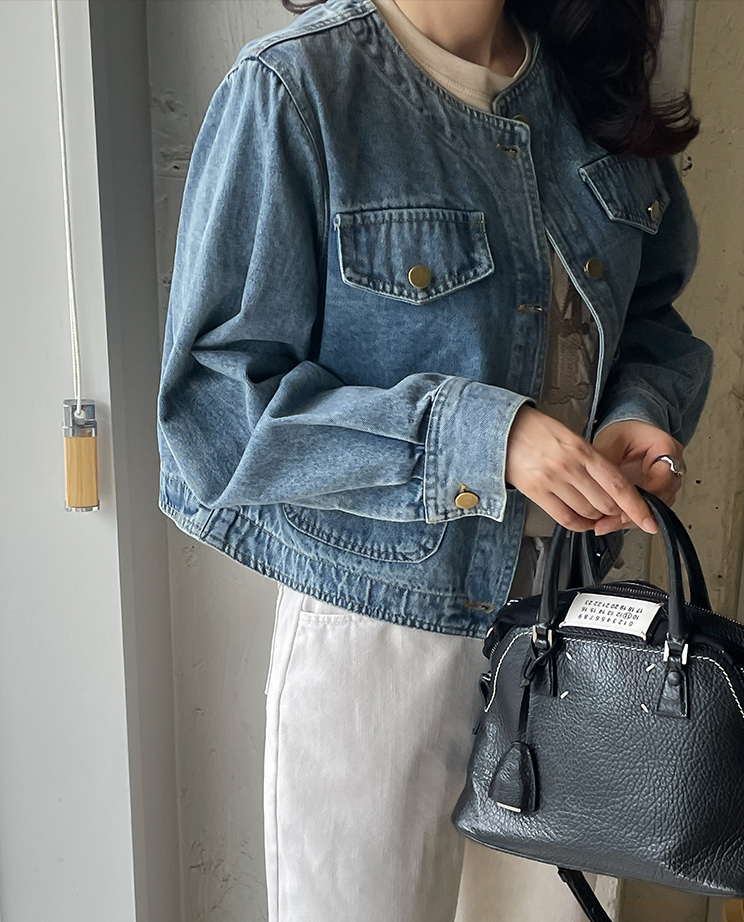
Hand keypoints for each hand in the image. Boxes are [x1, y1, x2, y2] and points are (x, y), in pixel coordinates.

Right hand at [505, 406, 657, 534]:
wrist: (502, 430)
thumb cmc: (536, 431)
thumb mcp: (571, 437)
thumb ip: (592, 460)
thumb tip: (612, 487)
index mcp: (582, 449)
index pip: (618, 484)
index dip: (637, 506)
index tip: (649, 520)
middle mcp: (569, 466)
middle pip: (605, 503)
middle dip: (614, 512)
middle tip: (615, 511)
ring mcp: (552, 481)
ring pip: (588, 512)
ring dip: (596, 518)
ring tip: (595, 512)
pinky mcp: (536, 492)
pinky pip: (565, 519)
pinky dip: (578, 525)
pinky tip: (581, 521)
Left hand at [590, 419, 684, 533]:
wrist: (630, 431)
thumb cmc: (623, 432)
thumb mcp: (611, 442)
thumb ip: (606, 464)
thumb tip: (595, 490)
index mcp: (666, 448)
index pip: (660, 482)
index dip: (641, 501)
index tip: (621, 512)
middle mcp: (673, 467)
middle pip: (659, 500)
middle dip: (633, 516)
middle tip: (608, 524)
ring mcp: (668, 482)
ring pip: (654, 509)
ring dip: (629, 520)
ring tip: (604, 525)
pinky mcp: (657, 493)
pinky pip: (647, 509)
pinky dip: (628, 517)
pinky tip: (609, 522)